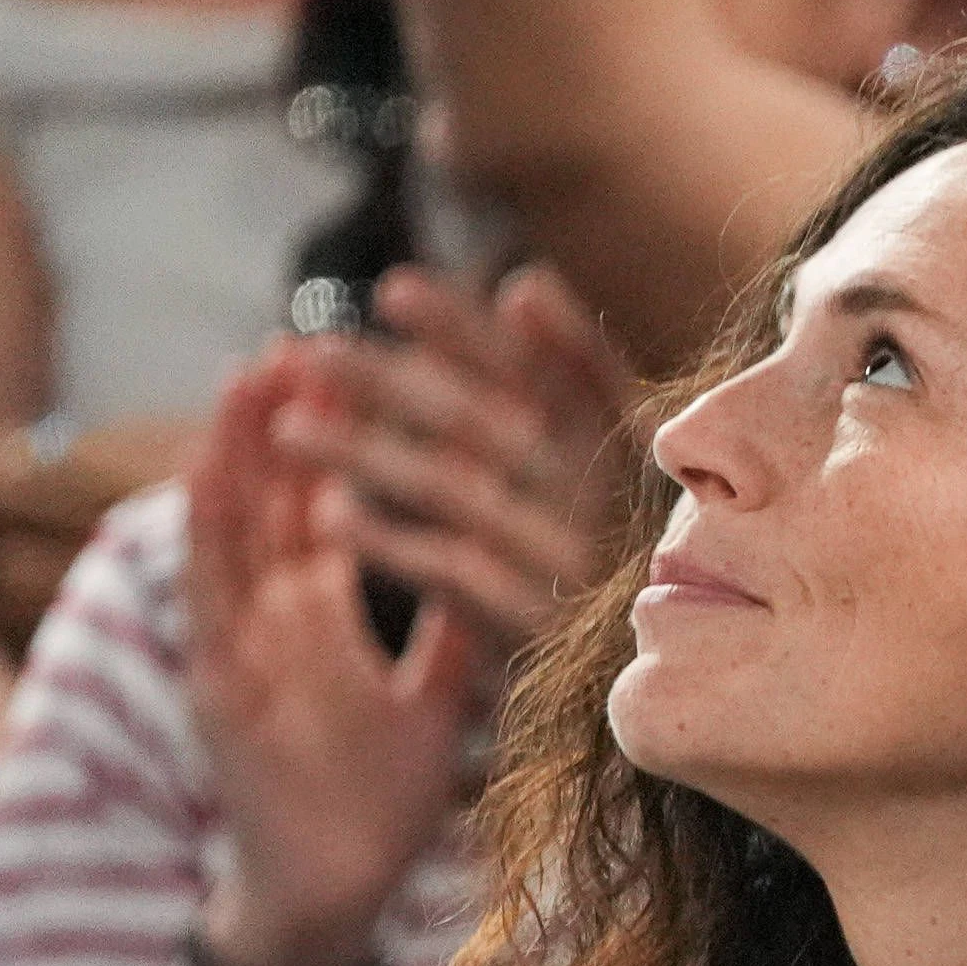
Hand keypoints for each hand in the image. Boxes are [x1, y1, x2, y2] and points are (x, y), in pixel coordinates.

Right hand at [184, 343, 479, 965]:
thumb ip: (452, 636)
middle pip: (269, 500)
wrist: (331, 896)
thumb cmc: (372, 801)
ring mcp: (236, 649)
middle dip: (282, 420)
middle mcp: (268, 620)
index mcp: (313, 617)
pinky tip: (211, 477)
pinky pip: (209, 599)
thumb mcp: (429, 701)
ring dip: (235, 453)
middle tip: (305, 339)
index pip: (320, 506)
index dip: (337, 440)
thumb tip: (494, 569)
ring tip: (251, 377)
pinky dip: (208, 535)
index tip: (362, 369)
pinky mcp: (218, 688)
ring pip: (229, 532)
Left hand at [271, 262, 635, 647]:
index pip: (537, 372)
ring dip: (367, 454)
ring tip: (288, 430)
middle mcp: (604, 499)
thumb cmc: (627, 551)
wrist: (678, 678)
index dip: (466, 330)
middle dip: (391, 383)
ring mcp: (575, 564)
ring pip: (458, 491)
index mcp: (622, 447)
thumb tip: (520, 287)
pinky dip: (392, 542)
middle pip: (485, 424)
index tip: (392, 290)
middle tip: (313, 353)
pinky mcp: (545, 630)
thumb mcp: (618, 458)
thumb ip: (578, 374)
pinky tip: (329, 515)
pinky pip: (455, 574)